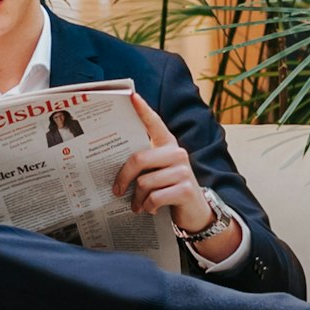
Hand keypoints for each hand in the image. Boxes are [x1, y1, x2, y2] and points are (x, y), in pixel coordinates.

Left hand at [111, 96, 205, 222]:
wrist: (196, 213)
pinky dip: (147, 207)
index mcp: (168, 145)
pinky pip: (154, 198)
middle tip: (116, 190)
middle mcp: (177, 153)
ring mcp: (183, 171)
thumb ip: (144, 162)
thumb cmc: (169, 189)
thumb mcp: (158, 172)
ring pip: (144, 183)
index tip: (131, 96)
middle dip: (123, 177)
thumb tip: (114, 162)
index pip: (154, 123)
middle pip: (139, 159)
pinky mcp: (185, 189)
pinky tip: (150, 209)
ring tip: (137, 205)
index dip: (143, 110)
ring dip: (136, 199)